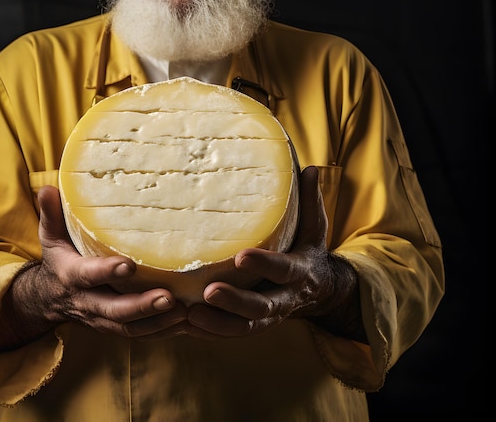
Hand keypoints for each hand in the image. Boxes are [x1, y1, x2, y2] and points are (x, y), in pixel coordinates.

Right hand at [0, 185, 186, 349]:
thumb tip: (48, 188)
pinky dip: (164, 332)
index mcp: (72, 277)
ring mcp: (103, 318)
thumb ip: (52, 214)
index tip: (129, 266)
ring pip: (130, 327)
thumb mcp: (51, 236)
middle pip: (115, 310)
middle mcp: (88, 302)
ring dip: (158, 322)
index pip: (89, 276)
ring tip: (184, 311)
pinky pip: (141, 335)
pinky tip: (188, 323)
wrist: (49, 299)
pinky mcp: (117, 326)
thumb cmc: (59, 259)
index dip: (107, 273)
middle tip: (168, 297)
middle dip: (141, 306)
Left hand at [185, 165, 364, 341]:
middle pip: (260, 307)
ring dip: (216, 322)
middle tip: (209, 291)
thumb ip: (310, 200)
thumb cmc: (307, 250)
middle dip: (234, 301)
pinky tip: (184, 323)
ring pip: (242, 327)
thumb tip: (308, 168)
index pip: (282, 269)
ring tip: (189, 313)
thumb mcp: (314, 227)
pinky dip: (208, 332)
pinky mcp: (252, 325)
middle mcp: (283, 299)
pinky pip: (229, 334)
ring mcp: (267, 317)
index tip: (241, 256)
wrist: (318, 291)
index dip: (264, 265)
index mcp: (298, 272)